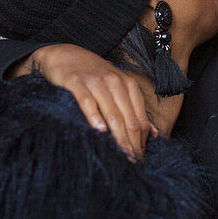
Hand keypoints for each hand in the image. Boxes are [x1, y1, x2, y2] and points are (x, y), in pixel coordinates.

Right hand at [11, 44, 153, 157]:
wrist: (64, 54)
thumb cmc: (92, 77)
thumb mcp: (117, 89)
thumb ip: (134, 110)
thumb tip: (153, 135)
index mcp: (128, 85)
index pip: (140, 120)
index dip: (141, 142)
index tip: (139, 160)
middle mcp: (115, 82)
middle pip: (128, 119)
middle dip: (132, 144)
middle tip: (131, 164)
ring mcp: (96, 81)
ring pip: (112, 113)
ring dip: (117, 137)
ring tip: (120, 156)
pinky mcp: (76, 82)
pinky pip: (87, 101)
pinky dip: (94, 116)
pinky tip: (99, 131)